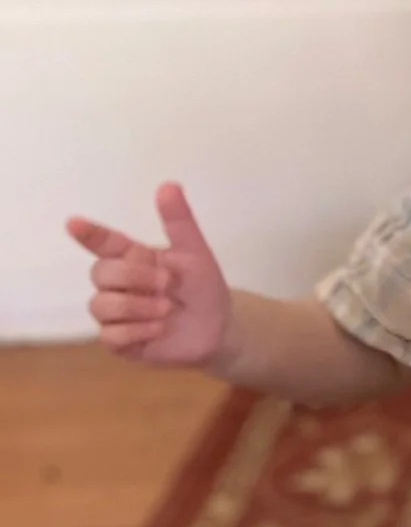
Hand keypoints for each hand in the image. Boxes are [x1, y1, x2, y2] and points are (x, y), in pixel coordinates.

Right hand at [65, 183, 233, 368]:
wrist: (220, 327)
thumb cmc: (202, 287)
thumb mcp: (196, 253)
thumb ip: (179, 222)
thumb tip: (169, 185)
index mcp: (132, 258)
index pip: (103, 243)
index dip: (89, 234)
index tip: (74, 223)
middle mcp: (118, 285)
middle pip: (100, 274)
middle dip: (133, 277)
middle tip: (167, 282)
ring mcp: (116, 314)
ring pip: (100, 306)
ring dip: (136, 306)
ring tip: (168, 309)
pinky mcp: (121, 341)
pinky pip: (109, 336)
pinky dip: (135, 330)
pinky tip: (159, 328)